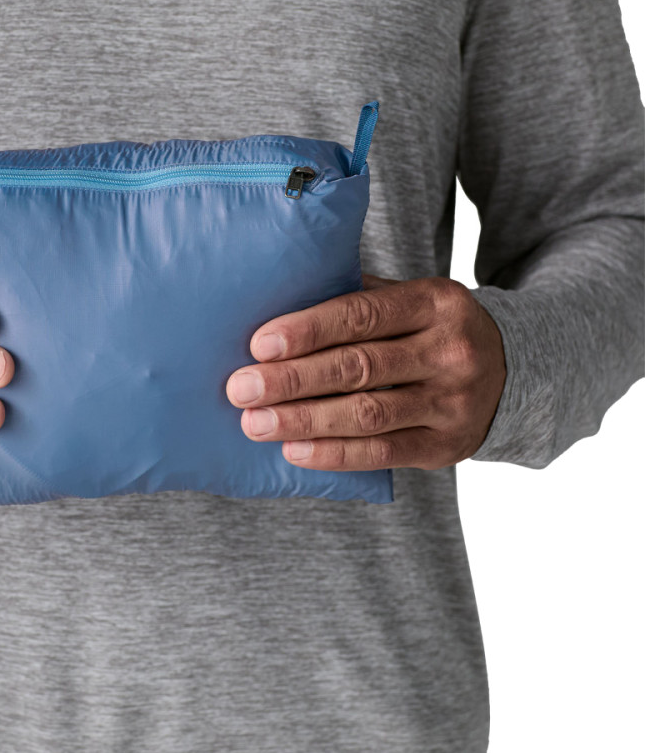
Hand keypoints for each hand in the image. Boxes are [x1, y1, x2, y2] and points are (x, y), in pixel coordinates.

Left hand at [225, 274, 505, 470]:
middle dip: (293, 380)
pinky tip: (294, 450)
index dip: (308, 330)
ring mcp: (453, 402)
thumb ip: (355, 298)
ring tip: (255, 423)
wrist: (512, 370)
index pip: (361, 314)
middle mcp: (450, 351)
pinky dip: (334, 454)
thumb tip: (274, 301)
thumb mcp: (407, 299)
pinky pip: (383, 453)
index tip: (259, 344)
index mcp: (435, 301)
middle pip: (360, 367)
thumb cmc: (429, 329)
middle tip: (241, 388)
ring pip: (368, 414)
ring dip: (305, 421)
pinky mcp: (447, 446)